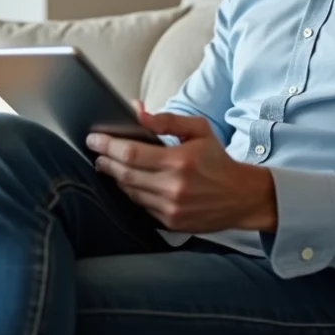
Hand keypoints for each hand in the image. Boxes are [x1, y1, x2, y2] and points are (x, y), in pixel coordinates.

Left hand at [86, 103, 275, 232]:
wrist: (241, 196)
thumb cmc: (217, 160)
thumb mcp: (198, 130)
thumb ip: (166, 120)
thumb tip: (138, 112)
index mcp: (179, 161)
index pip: (131, 154)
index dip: (108, 145)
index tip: (94, 138)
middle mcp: (173, 187)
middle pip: (125, 174)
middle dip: (106, 161)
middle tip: (96, 152)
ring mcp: (171, 208)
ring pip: (130, 191)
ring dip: (116, 177)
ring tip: (108, 165)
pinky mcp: (170, 223)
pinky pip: (141, 206)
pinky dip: (131, 192)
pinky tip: (128, 182)